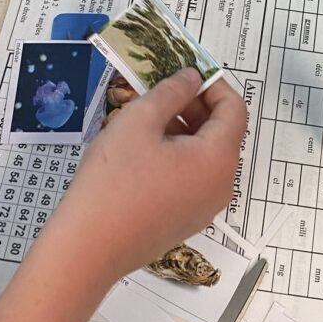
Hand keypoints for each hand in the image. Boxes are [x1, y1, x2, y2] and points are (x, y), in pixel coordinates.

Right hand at [69, 70, 246, 272]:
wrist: (88, 248)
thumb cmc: (113, 180)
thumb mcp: (140, 121)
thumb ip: (171, 91)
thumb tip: (192, 77)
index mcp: (219, 158)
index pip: (234, 109)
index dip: (213, 84)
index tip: (184, 72)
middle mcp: (221, 185)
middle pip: (222, 132)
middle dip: (195, 106)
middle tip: (158, 91)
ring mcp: (205, 207)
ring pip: (205, 155)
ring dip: (183, 130)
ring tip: (145, 119)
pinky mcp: (185, 220)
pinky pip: (193, 178)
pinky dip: (177, 156)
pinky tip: (142, 151)